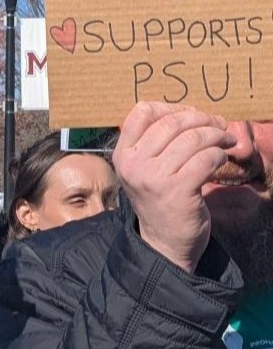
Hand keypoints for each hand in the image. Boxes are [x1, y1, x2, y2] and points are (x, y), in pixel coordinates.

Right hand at [113, 102, 235, 272]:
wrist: (163, 241)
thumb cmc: (160, 199)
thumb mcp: (144, 168)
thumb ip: (154, 141)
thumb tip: (190, 112)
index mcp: (122, 155)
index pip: (142, 111)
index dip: (171, 107)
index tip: (189, 118)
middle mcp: (133, 165)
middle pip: (173, 121)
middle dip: (203, 120)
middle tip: (218, 128)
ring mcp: (153, 178)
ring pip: (194, 138)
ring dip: (217, 137)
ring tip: (224, 142)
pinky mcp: (177, 190)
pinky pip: (206, 157)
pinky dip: (220, 155)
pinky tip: (220, 161)